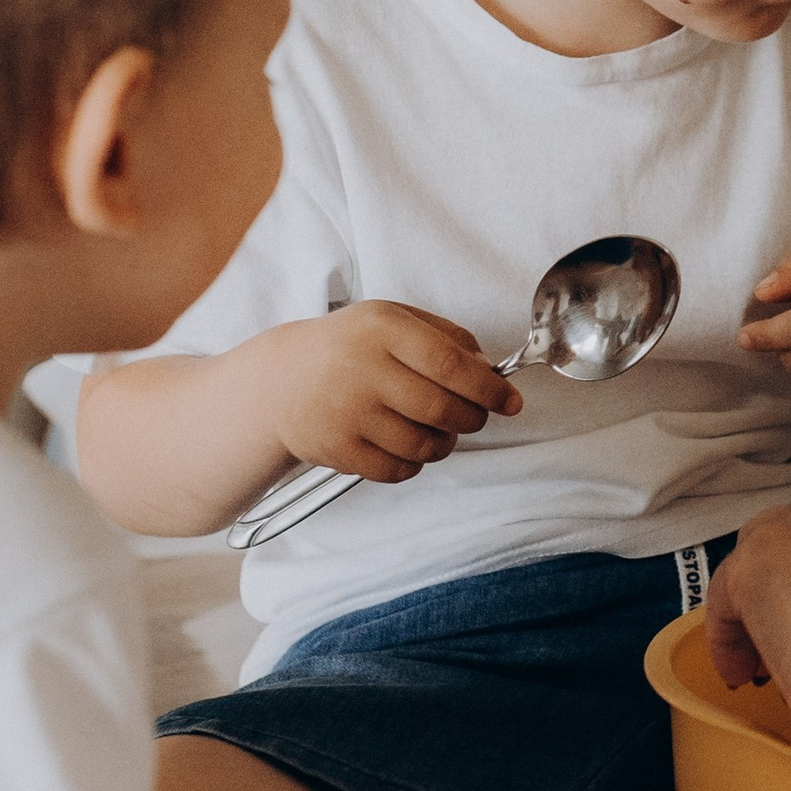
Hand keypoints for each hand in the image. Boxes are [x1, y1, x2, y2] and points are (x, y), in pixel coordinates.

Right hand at [257, 302, 519, 486]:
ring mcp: (347, 413)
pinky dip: (414, 463)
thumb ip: (445, 335)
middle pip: (443, 410)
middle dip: (472, 419)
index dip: (489, 389)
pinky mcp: (337, 449)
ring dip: (444, 443)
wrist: (280, 381)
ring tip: (436, 429)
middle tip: (473, 416)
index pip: (452, 365)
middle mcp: (363, 369)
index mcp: (383, 329)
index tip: (510, 402)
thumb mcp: (392, 319)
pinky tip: (405, 444)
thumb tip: (490, 368)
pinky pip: (398, 470)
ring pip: (424, 446)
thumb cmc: (348, 348)